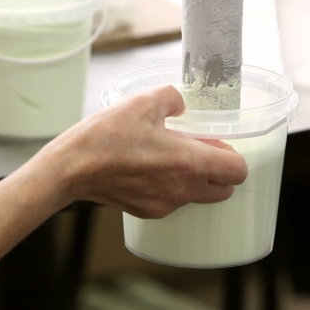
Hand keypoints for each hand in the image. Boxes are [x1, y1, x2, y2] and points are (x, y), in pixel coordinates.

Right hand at [0, 85, 247, 270]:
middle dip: (219, 171)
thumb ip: (172, 97)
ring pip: (197, 196)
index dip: (234, 155)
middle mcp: (182, 189)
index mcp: (189, 162)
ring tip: (168, 156)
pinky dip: (171, 187)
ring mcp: (165, 204)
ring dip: (194, 179)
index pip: (238, 171)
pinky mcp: (148, 211)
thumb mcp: (142, 102)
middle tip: (198, 149)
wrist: (71, 169)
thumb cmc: (105, 138)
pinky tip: (150, 169)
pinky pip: (173, 201)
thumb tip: (179, 104)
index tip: (218, 143)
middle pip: (224, 190)